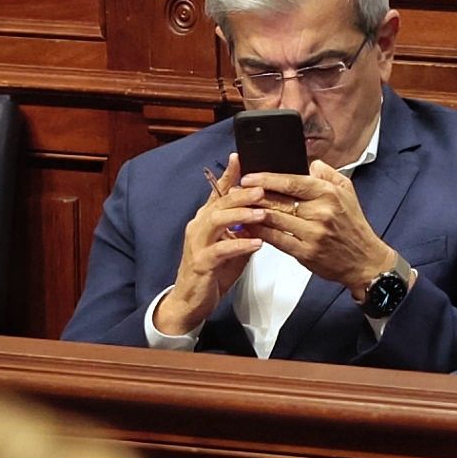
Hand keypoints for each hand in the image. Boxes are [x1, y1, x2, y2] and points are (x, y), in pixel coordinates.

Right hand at [155, 154, 264, 333]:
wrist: (190, 301)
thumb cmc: (213, 272)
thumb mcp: (232, 246)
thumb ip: (245, 230)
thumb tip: (266, 215)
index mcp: (206, 219)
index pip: (217, 191)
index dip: (228, 174)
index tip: (239, 157)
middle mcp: (199, 226)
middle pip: (219, 202)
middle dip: (242, 194)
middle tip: (262, 189)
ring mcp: (197, 243)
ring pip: (217, 221)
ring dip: (241, 216)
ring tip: (262, 214)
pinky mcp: (201, 262)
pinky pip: (220, 250)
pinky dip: (239, 245)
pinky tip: (257, 244)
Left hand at [240, 160, 400, 299]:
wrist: (364, 260)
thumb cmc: (353, 226)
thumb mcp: (347, 191)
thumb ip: (327, 173)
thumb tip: (309, 163)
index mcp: (328, 193)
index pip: (291, 181)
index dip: (266, 178)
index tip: (249, 176)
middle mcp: (320, 212)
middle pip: (278, 200)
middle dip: (253, 195)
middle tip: (237, 192)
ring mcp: (312, 233)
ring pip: (274, 219)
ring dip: (253, 213)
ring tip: (238, 208)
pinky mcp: (305, 253)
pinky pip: (276, 239)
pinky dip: (260, 232)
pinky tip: (250, 227)